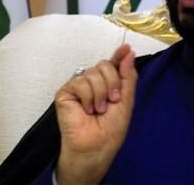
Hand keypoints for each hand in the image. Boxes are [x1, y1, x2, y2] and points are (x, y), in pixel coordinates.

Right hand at [55, 44, 136, 184]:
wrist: (97, 145)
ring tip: (98, 110)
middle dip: (112, 83)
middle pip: (104, 65)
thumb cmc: (111, 129)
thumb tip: (128, 52)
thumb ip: (127, 75)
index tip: (126, 49)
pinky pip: (80, 82)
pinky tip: (86, 109)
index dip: (119, 55)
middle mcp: (93, 82)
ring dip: (100, 93)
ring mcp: (79, 86)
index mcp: (108, 83)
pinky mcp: (66, 92)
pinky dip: (87, 97)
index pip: (113, 64)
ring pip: (92, 73)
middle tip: (111, 101)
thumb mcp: (126, 100)